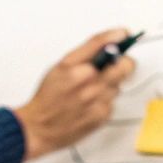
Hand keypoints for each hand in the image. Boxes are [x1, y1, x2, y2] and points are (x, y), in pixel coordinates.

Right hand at [14, 28, 136, 160]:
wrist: (39, 128)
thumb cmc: (48, 98)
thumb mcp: (59, 68)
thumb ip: (84, 56)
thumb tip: (108, 46)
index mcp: (72, 65)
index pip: (100, 44)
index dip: (115, 36)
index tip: (123, 34)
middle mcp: (86, 81)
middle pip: (123, 65)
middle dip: (123, 63)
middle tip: (116, 65)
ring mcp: (96, 99)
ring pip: (119, 85)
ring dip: (111, 85)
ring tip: (92, 90)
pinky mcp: (101, 115)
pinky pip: (113, 102)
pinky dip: (105, 101)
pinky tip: (91, 104)